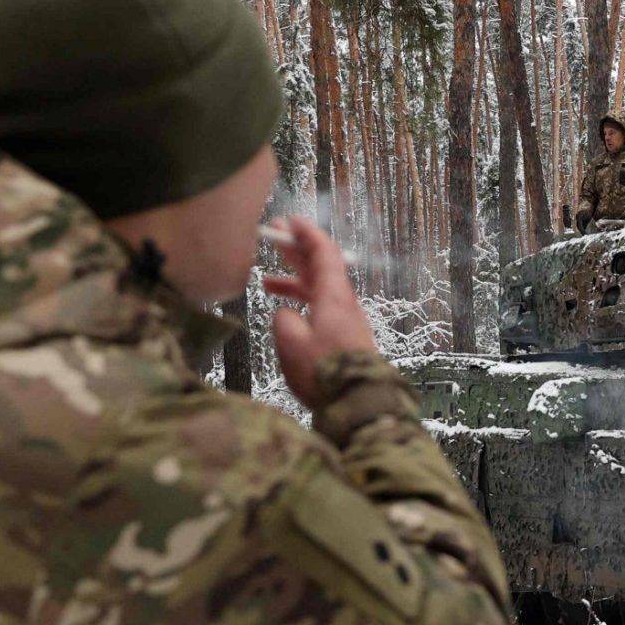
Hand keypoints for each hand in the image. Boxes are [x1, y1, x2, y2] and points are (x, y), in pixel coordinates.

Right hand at [261, 217, 378, 410]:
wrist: (359, 403)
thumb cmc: (324, 372)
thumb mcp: (291, 342)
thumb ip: (283, 319)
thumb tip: (286, 313)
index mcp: (333, 297)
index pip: (324, 253)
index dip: (307, 233)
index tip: (289, 220)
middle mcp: (343, 304)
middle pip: (321, 268)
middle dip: (296, 252)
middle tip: (272, 239)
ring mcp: (346, 321)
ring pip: (319, 290)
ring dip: (294, 281)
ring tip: (265, 282)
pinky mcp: (344, 339)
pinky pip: (321, 309)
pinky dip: (302, 302)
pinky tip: (285, 312)